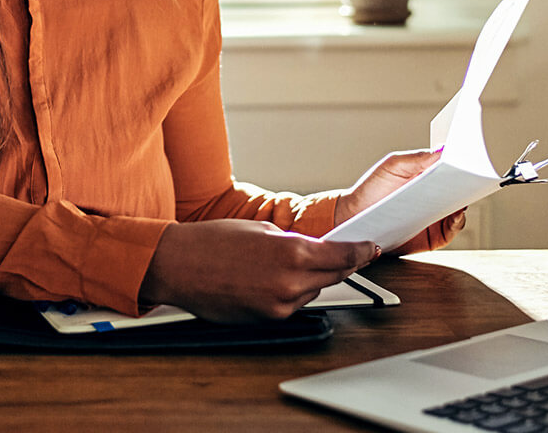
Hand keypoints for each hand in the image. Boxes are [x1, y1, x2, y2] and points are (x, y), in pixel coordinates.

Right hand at [139, 219, 380, 321]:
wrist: (178, 266)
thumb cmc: (212, 242)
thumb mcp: (260, 230)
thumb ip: (293, 242)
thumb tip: (314, 250)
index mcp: (293, 252)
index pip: (343, 255)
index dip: (361, 252)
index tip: (369, 249)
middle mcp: (291, 282)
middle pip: (334, 275)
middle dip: (341, 264)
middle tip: (348, 256)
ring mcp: (280, 304)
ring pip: (312, 291)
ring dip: (311, 278)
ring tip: (287, 263)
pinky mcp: (268, 318)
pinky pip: (292, 304)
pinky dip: (291, 292)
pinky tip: (273, 279)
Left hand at [332, 148, 467, 254]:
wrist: (354, 218)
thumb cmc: (372, 189)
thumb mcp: (393, 167)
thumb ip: (417, 158)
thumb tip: (443, 150)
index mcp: (427, 177)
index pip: (452, 171)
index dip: (462, 166)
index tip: (469, 162)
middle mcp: (434, 197)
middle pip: (460, 190)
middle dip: (468, 184)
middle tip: (472, 179)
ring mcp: (435, 217)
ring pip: (459, 210)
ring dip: (464, 203)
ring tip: (464, 197)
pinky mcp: (434, 237)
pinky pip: (452, 231)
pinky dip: (457, 223)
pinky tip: (456, 215)